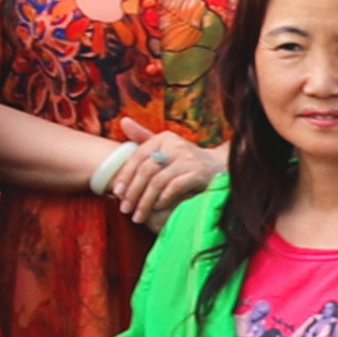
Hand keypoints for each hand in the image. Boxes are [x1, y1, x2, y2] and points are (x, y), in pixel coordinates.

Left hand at [103, 134, 217, 225]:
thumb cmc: (185, 159)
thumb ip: (143, 137)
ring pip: (158, 181)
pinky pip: (175, 186)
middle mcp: (176, 146)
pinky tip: (157, 208)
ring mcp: (188, 159)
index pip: (137, 156)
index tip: (116, 193)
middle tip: (124, 209)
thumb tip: (123, 121)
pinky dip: (163, 198)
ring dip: (145, 201)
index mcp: (164, 138)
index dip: (125, 175)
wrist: (221, 168)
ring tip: (138, 215)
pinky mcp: (199, 173)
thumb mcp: (165, 146)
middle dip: (132, 192)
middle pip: (145, 170)